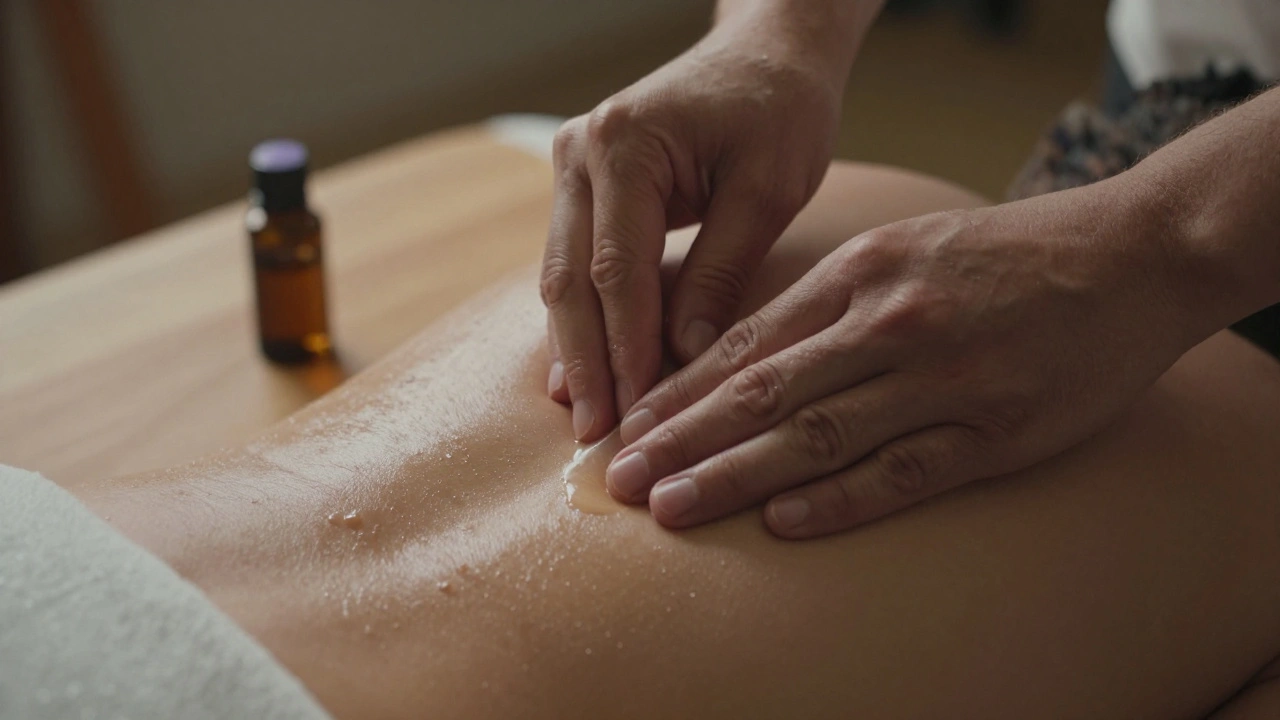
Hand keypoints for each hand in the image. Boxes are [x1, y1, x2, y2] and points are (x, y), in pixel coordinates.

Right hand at [541, 22, 844, 440]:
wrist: (766, 54)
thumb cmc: (778, 109)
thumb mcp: (767, 188)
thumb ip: (721, 269)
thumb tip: (684, 356)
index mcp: (624, 146)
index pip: (617, 270)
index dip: (627, 349)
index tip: (638, 413)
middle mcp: (581, 153)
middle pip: (572, 280)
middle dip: (587, 363)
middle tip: (596, 437)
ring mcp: (572, 167)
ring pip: (562, 277)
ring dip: (576, 350)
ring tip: (585, 419)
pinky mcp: (583, 187)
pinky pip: (575, 264)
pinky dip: (583, 319)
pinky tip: (582, 372)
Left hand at [606, 178, 1204, 537]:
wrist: (1128, 255)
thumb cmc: (1003, 256)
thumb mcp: (904, 248)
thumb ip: (828, 299)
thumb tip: (742, 352)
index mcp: (860, 275)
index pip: (747, 341)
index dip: (680, 390)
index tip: (628, 425)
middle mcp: (889, 324)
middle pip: (763, 391)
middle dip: (681, 438)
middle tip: (619, 479)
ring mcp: (942, 378)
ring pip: (818, 433)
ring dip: (735, 475)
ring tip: (672, 507)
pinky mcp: (996, 429)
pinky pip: (904, 469)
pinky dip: (840, 498)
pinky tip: (783, 521)